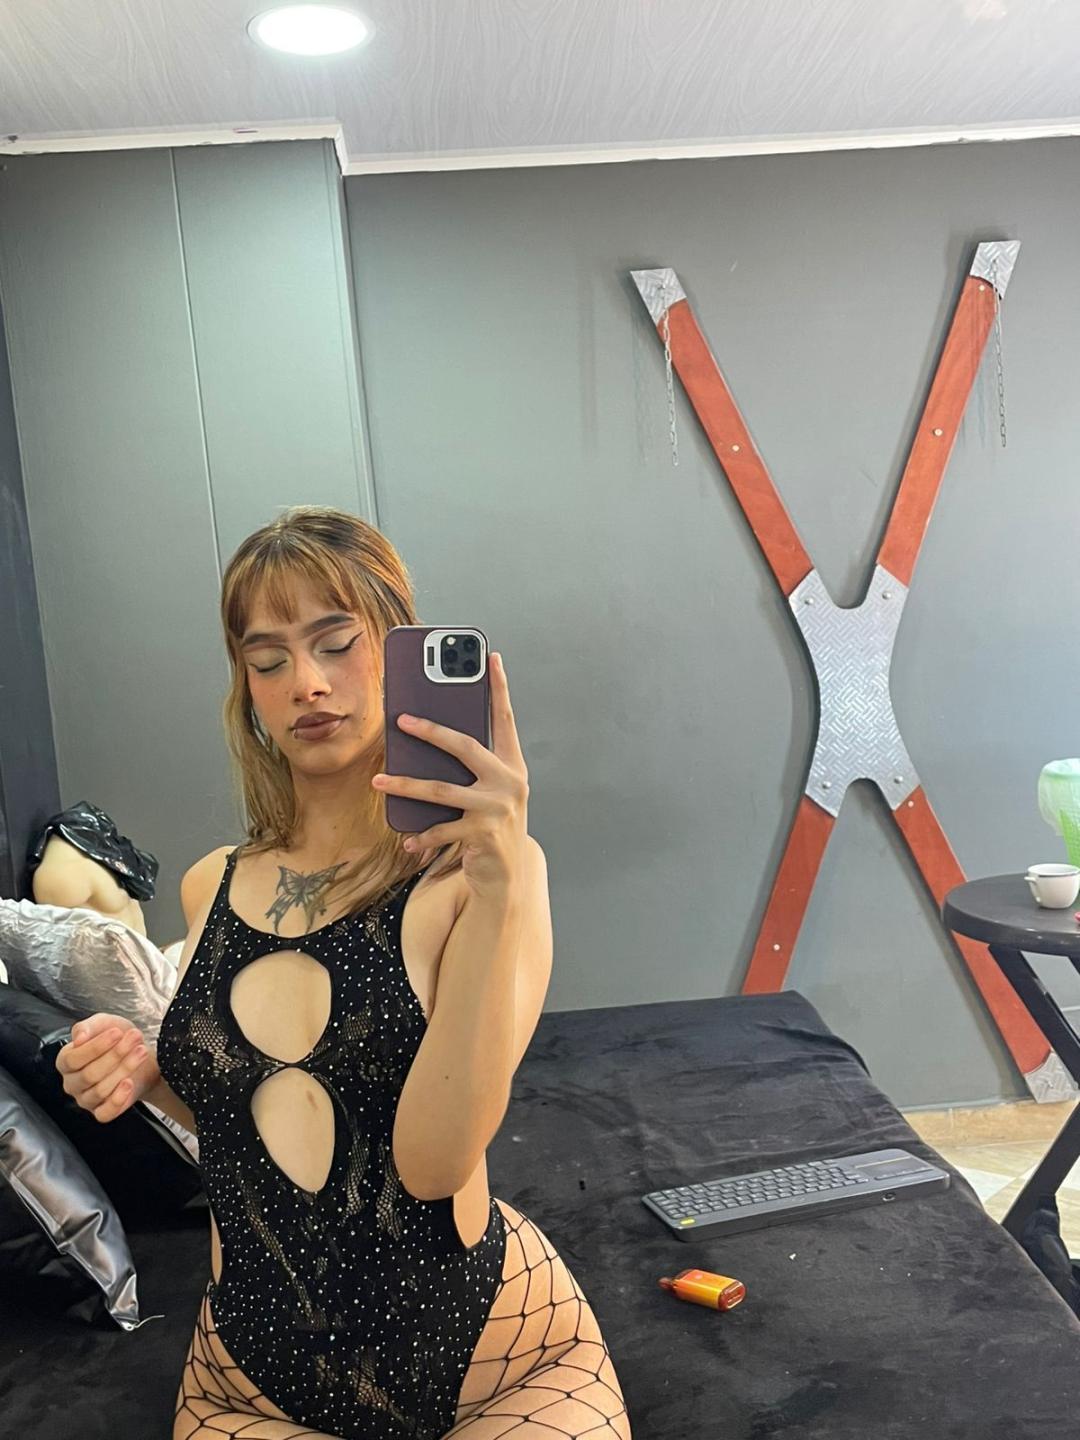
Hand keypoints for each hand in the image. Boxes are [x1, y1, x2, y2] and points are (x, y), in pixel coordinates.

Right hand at [55, 1012, 160, 1122]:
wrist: (140, 1054)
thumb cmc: (118, 1038)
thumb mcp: (104, 1023)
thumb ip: (88, 1026)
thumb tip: (79, 1037)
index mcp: (66, 1062)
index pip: (72, 1059)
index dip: (96, 1046)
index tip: (116, 1032)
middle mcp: (72, 1083)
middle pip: (89, 1075)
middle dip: (116, 1054)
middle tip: (135, 1038)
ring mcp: (85, 1099)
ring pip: (100, 1090)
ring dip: (125, 1068)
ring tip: (140, 1052)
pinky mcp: (101, 1112)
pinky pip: (104, 1113)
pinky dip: (118, 1099)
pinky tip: (129, 1083)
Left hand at [372, 651, 528, 900]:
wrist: (507, 875)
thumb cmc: (490, 823)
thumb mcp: (488, 790)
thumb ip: (471, 765)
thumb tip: (426, 736)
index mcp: (512, 764)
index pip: (504, 718)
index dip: (499, 688)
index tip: (490, 657)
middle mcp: (510, 782)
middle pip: (465, 746)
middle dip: (431, 730)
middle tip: (400, 719)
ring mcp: (498, 808)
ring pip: (441, 789)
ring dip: (405, 784)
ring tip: (378, 779)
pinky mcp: (484, 834)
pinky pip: (441, 829)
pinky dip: (420, 835)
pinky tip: (405, 839)